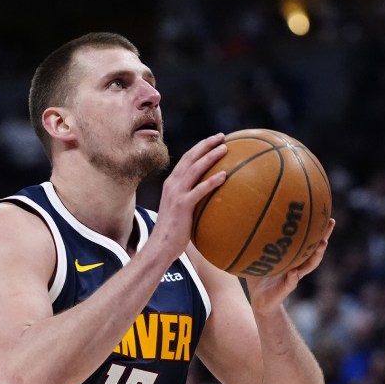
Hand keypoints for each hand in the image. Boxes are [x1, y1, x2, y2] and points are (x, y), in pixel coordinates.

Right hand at [150, 133, 227, 261]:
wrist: (160, 246)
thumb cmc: (173, 233)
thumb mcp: (180, 211)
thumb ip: (190, 201)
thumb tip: (209, 200)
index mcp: (171, 184)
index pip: (186, 159)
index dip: (200, 147)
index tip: (214, 140)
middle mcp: (172, 185)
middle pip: (190, 158)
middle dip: (206, 145)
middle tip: (222, 137)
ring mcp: (176, 194)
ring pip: (195, 169)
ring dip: (210, 156)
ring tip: (225, 148)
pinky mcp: (182, 205)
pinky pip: (200, 190)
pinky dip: (212, 181)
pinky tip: (224, 175)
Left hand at [245, 218, 334, 312]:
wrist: (260, 301)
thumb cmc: (261, 277)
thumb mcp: (258, 257)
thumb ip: (257, 242)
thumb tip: (246, 220)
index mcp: (293, 258)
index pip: (308, 240)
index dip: (316, 228)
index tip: (323, 212)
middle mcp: (298, 266)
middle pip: (315, 250)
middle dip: (324, 236)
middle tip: (331, 222)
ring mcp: (293, 277)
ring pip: (308, 266)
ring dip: (316, 255)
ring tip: (322, 244)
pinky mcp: (285, 289)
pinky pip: (290, 283)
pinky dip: (292, 278)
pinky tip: (294, 272)